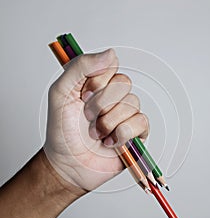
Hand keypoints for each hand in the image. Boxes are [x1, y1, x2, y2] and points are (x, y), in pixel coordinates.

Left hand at [44, 49, 148, 191]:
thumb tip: (110, 53)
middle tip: (87, 117)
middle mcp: (112, 96)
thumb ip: (80, 66)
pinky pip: (141, 122)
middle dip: (101, 104)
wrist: (67, 164)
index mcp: (95, 83)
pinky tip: (109, 142)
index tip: (83, 95)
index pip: (111, 65)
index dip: (98, 80)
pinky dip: (122, 134)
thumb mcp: (60, 92)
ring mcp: (124, 114)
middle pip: (123, 84)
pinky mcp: (134, 132)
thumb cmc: (62, 131)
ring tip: (96, 133)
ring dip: (109, 122)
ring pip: (132, 103)